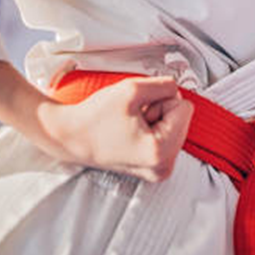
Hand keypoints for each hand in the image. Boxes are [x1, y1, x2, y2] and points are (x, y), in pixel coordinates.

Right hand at [38, 77, 193, 181]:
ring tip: (129, 126)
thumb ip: (164, 84)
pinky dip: (152, 130)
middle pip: (182, 119)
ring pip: (174, 127)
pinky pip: (166, 138)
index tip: (138, 111)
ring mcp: (158, 170)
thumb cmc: (93, 118)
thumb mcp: (132, 89)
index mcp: (160, 152)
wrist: (70, 136)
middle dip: (159, 111)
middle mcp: (162, 167)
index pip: (185, 107)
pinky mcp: (153, 168)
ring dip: (155, 120)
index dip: (160, 100)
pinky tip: (131, 133)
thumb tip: (177, 90)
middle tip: (132, 118)